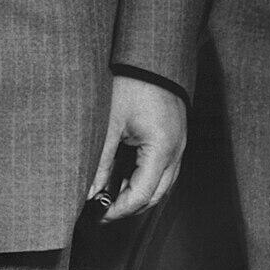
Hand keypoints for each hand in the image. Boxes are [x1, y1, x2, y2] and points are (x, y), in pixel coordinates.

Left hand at [87, 74, 187, 220]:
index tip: (98, 215)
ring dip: (138, 193)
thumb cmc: (131, 82)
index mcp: (162, 148)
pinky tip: (125, 176)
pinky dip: (145, 178)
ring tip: (110, 194)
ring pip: (161, 184)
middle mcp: (176, 150)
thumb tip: (89, 190)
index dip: (118, 209)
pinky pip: (164, 169)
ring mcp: (179, 144)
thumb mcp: (110, 121)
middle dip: (129, 206)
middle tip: (102, 210)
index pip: (141, 194)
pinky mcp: (175, 137)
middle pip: (155, 195)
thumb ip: (100, 159)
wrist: (151, 54)